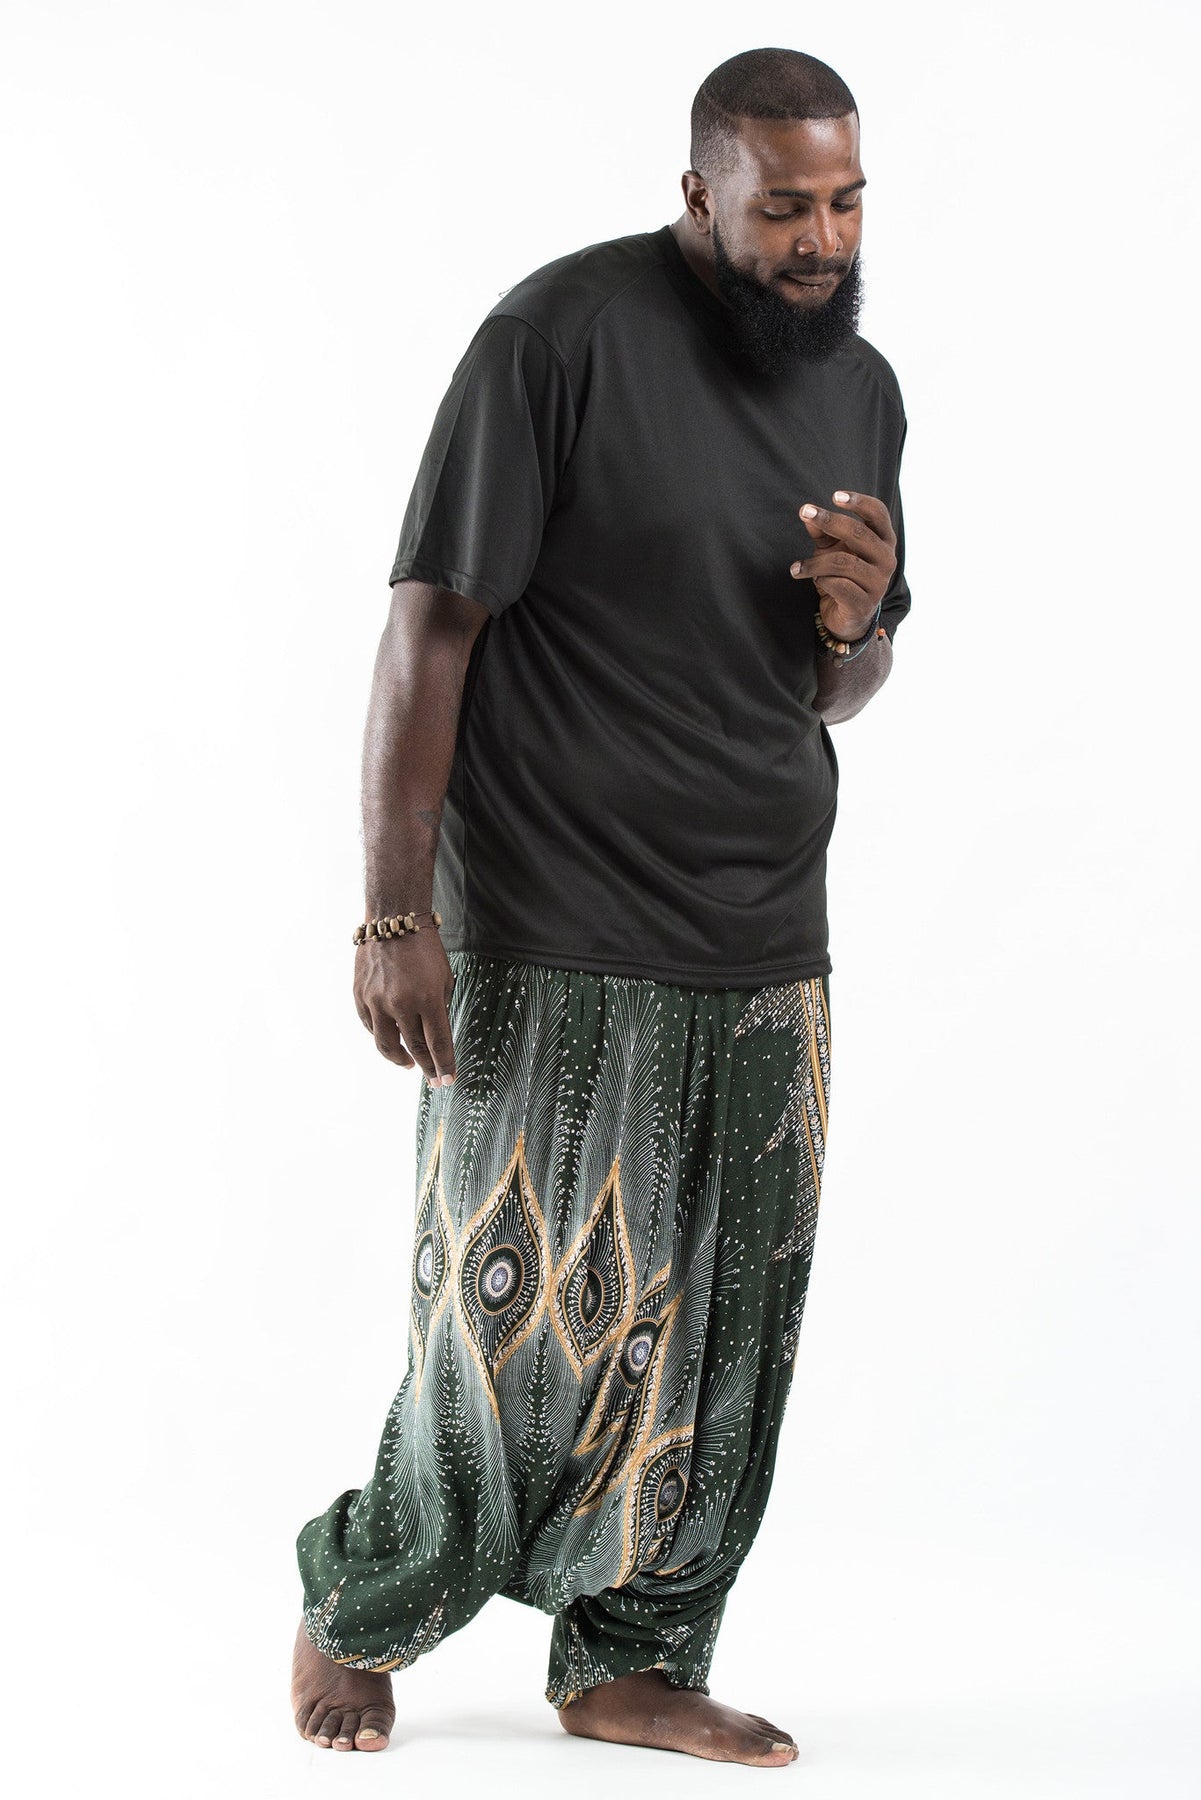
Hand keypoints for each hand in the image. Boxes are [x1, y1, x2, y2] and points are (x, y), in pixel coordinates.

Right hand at [354, 929, 456, 1085]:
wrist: (393, 921)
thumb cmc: (424, 948)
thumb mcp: (444, 978)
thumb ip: (440, 1008)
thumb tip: (437, 1037)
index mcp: (427, 998)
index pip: (437, 1043)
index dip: (443, 1065)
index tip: (447, 1081)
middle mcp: (401, 1003)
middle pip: (414, 1047)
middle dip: (427, 1067)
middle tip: (433, 1079)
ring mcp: (377, 1001)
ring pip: (387, 1044)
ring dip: (400, 1059)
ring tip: (410, 1064)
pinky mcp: (361, 996)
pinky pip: (371, 1026)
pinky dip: (382, 1036)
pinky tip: (391, 1040)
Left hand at [790, 489, 896, 642]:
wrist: (847, 615)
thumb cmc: (842, 575)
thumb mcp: (831, 548)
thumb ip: (822, 531)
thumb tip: (807, 512)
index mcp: (883, 540)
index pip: (878, 513)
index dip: (859, 501)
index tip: (834, 495)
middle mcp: (886, 559)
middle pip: (859, 533)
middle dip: (829, 521)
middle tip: (804, 512)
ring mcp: (878, 583)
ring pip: (844, 562)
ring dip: (814, 563)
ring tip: (795, 568)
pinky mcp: (864, 604)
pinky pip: (838, 586)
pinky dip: (821, 581)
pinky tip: (813, 582)